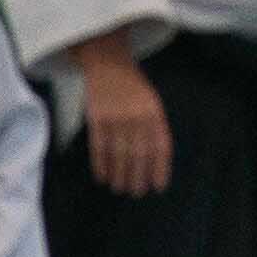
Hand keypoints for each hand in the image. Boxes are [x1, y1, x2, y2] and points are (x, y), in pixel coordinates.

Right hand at [78, 41, 171, 196]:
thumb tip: (153, 160)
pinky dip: (101, 165)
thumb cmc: (131, 86)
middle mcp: (137, 117)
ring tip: (119, 188)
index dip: (159, 169)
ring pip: (119, 154)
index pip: (160, 147)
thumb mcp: (150, 102)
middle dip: (138, 177)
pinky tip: (103, 177)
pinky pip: (99, 148)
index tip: (157, 187)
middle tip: (136, 193)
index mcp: (154, 113)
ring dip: (119, 175)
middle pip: (139, 155)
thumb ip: (153, 127)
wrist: (107, 63)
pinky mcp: (97, 119)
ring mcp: (116, 118)